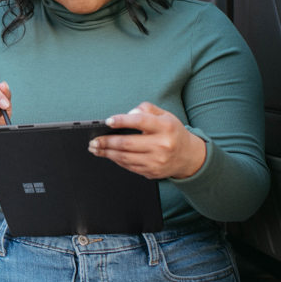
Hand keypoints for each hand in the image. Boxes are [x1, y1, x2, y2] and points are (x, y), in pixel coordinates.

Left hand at [87, 102, 206, 178]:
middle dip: (106, 142)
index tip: (108, 121)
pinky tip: (108, 155)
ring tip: (95, 148)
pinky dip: (116, 160)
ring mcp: (157, 161)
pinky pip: (129, 166)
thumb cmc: (172, 132)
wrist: (188, 156)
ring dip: (107, 153)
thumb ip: (146, 109)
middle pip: (128, 143)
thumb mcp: (164, 115)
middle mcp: (162, 145)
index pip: (140, 121)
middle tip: (93, 140)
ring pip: (125, 157)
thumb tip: (128, 113)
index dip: (122, 121)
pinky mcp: (152, 172)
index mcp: (165, 127)